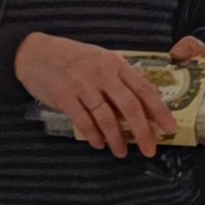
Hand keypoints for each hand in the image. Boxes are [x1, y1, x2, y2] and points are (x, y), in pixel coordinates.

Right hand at [18, 34, 170, 159]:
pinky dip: (94, 135)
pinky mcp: (64, 96)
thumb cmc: (72, 57)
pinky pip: (84, 121)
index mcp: (116, 63)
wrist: (35, 52)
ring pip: (107, 118)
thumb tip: (142, 103)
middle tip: (150, 149)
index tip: (169, 127)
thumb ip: (120, 78)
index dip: (160, 110)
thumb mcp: (101, 59)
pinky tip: (99, 143)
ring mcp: (82, 85)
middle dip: (143, 131)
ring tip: (121, 152)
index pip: (145, 89)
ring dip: (116, 139)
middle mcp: (102, 73)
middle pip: (130, 107)